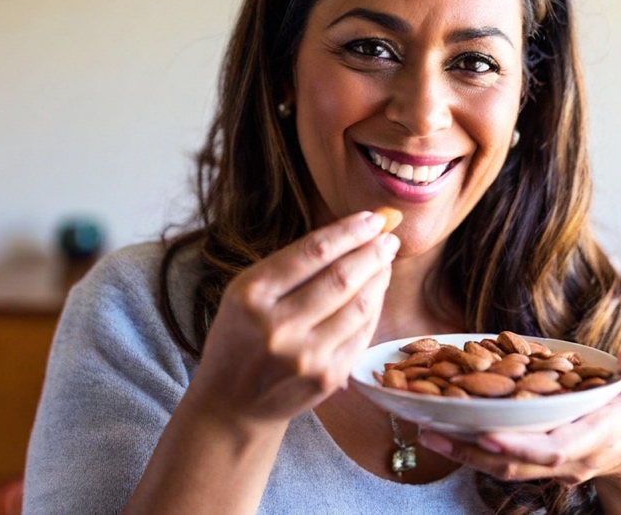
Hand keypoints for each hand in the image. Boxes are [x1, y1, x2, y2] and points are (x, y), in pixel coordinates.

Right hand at [187, 210, 399, 425]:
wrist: (232, 401)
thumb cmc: (241, 336)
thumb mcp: (247, 293)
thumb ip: (292, 266)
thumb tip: (350, 235)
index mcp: (253, 294)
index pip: (312, 252)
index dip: (349, 232)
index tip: (372, 219)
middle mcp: (278, 325)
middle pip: (341, 278)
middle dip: (372, 252)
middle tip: (389, 236)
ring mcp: (305, 355)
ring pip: (359, 306)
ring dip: (379, 277)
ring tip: (386, 260)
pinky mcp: (327, 377)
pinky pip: (362, 333)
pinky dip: (374, 307)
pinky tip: (377, 291)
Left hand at [418, 347, 620, 511]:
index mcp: (596, 436)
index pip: (555, 448)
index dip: (520, 445)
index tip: (487, 435)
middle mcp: (569, 458)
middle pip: (516, 462)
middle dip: (472, 451)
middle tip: (432, 429)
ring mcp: (551, 466)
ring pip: (501, 466)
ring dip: (461, 452)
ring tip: (423, 427)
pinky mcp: (536, 462)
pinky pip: (500, 459)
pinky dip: (469, 447)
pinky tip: (439, 425)